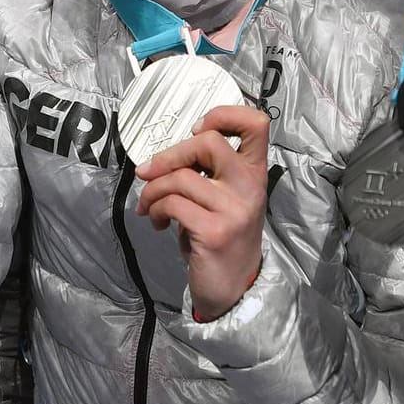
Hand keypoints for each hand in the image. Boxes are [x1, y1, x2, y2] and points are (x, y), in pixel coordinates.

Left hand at [133, 104, 268, 320]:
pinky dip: (155, 209)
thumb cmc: (222, 238)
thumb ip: (207, 172)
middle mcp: (250, 186)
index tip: (197, 129)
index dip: (223, 114)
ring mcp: (234, 209)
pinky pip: (172, 204)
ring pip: (181, 177)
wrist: (233, 289)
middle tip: (148, 172)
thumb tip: (164, 155)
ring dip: (153, 190)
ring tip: (150, 206)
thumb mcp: (223, 198)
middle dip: (169, 155)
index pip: (256, 123)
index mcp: (255, 172)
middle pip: (209, 142)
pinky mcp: (214, 231)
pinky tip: (158, 221)